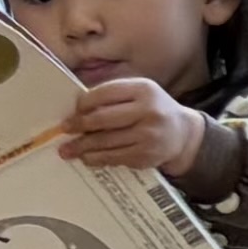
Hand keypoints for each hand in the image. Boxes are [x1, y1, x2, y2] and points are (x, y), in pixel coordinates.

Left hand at [56, 78, 210, 172]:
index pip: (106, 93)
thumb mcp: (140, 93)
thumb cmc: (153, 110)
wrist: (183, 134)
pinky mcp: (145, 155)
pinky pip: (114, 158)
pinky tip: (86, 158)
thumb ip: (114, 96)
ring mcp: (148, 135)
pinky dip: (96, 158)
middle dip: (79, 124)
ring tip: (67, 149)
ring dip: (82, 146)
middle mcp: (148, 111)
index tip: (74, 109)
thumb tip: (77, 108)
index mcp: (144, 90)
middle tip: (65, 129)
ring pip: (106, 141)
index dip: (85, 102)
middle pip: (103, 118)